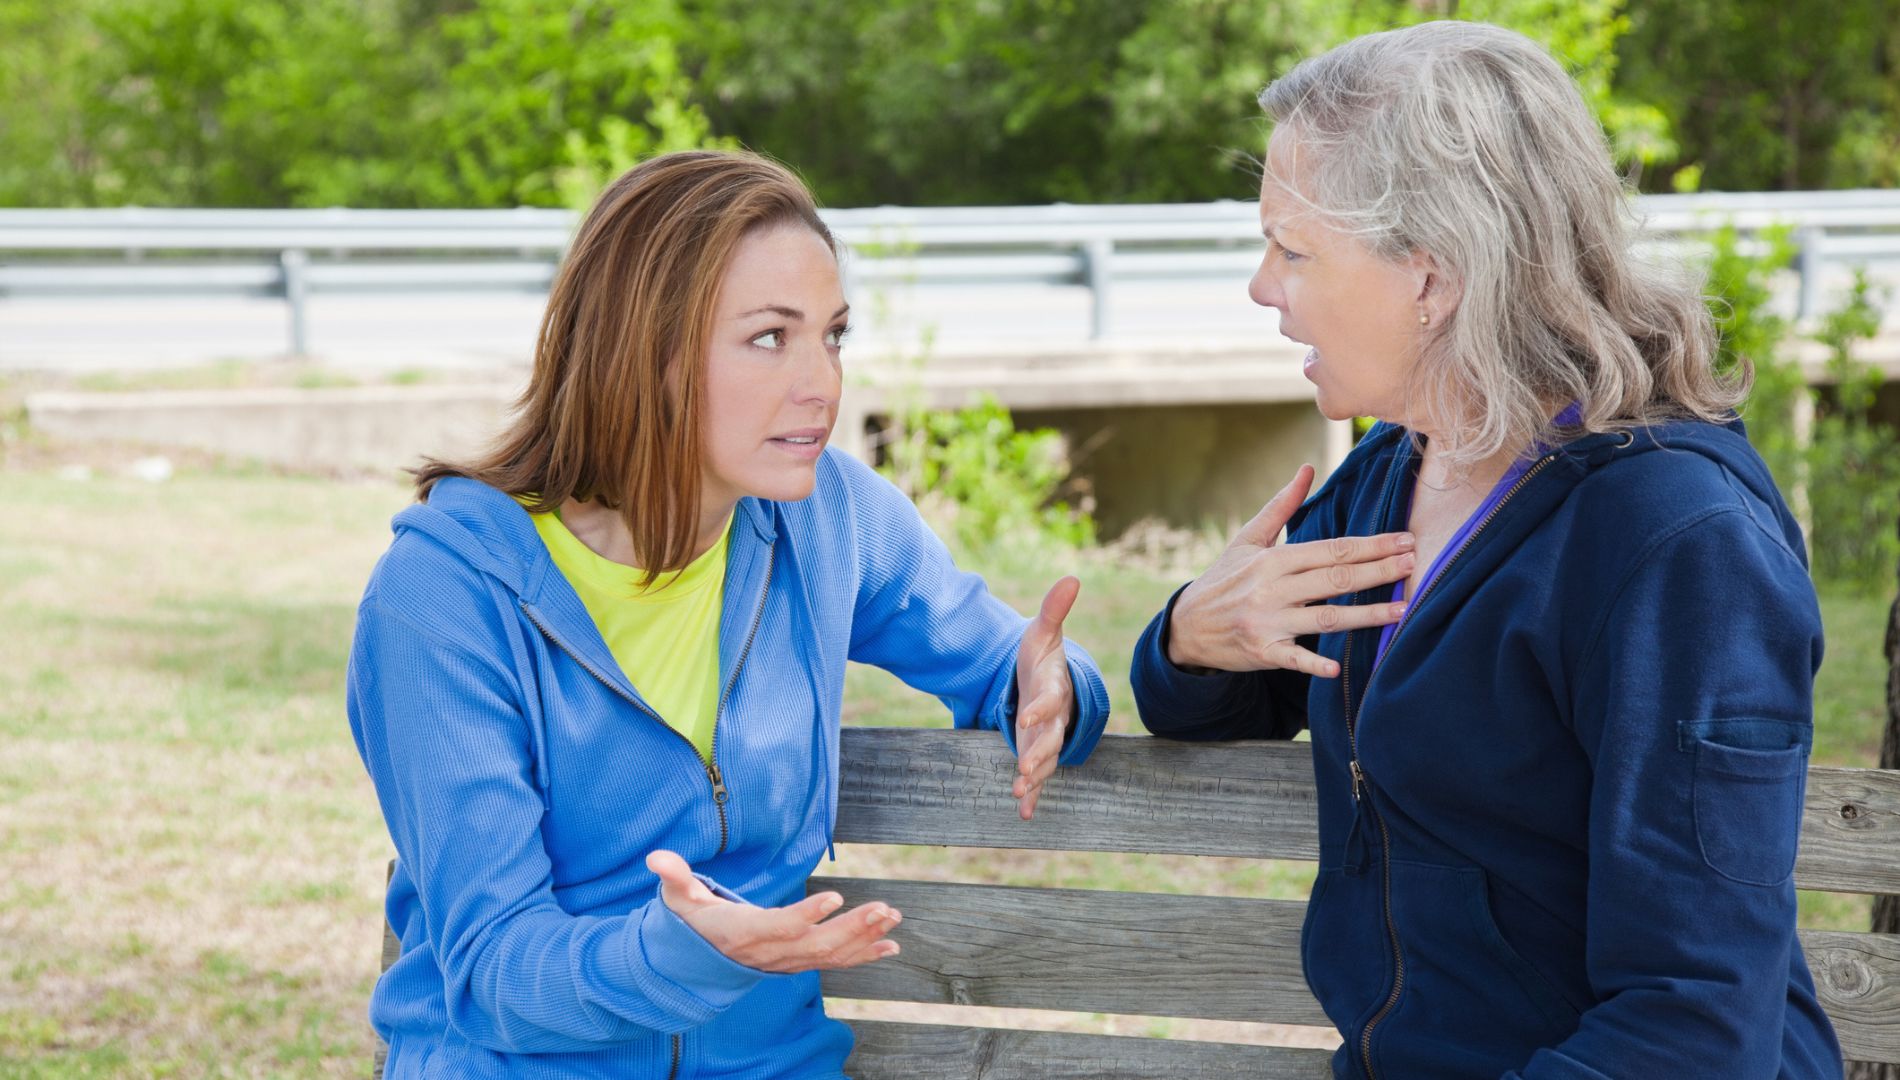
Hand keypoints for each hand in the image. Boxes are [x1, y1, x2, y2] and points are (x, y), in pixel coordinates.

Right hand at [646, 850, 899, 971]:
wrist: (696, 965)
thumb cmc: (691, 923)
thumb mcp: (679, 900)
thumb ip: (674, 877)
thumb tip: (656, 857)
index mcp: (744, 932)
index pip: (780, 926)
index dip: (807, 914)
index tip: (835, 896)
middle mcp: (771, 953)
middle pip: (816, 944)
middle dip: (852, 927)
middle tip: (884, 908)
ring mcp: (787, 961)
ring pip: (830, 954)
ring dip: (865, 937)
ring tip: (893, 917)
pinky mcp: (798, 962)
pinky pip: (834, 962)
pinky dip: (864, 954)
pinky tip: (890, 945)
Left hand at [1012, 575, 1079, 819]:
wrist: (1049, 682)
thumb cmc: (1042, 657)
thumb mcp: (1042, 632)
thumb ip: (1053, 610)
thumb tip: (1072, 577)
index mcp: (1054, 688)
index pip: (1050, 699)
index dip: (1041, 708)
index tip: (1027, 716)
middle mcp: (1054, 718)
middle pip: (1050, 738)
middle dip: (1039, 753)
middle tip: (1026, 768)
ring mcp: (1047, 738)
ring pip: (1045, 761)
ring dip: (1034, 777)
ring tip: (1019, 792)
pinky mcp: (1038, 752)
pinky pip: (1038, 777)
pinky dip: (1032, 795)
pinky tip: (1024, 813)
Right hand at [1168, 464, 1413, 676]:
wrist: (1186, 624)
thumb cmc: (1224, 578)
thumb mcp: (1248, 539)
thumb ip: (1281, 506)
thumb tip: (1307, 469)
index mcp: (1273, 560)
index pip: (1331, 550)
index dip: (1370, 546)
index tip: (1403, 540)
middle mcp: (1271, 589)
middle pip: (1335, 580)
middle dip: (1378, 572)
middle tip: (1414, 564)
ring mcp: (1268, 622)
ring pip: (1326, 618)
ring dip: (1366, 615)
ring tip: (1402, 610)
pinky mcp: (1264, 652)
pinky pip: (1294, 659)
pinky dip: (1314, 663)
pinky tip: (1338, 667)